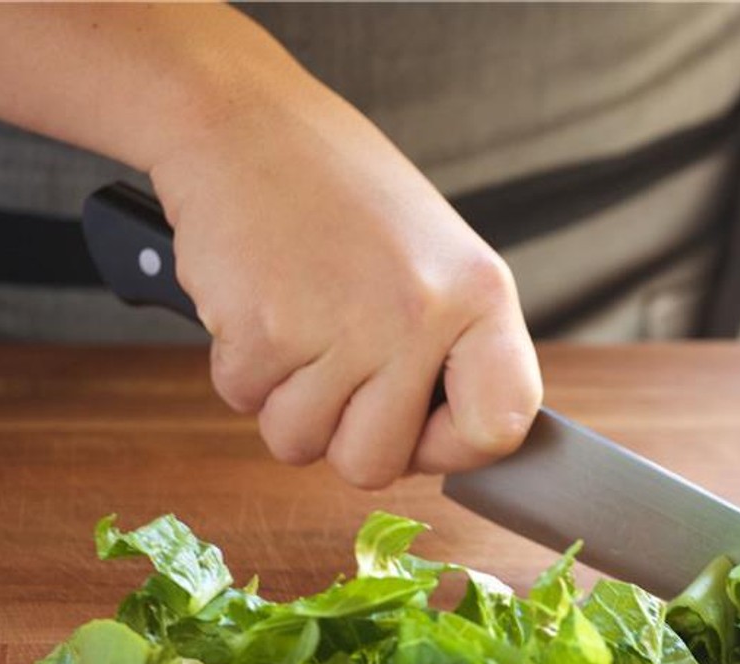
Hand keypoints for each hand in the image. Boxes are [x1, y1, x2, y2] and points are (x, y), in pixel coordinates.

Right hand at [148, 51, 540, 488]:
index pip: (500, 428)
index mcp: (479, 296)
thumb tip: (452, 443)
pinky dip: (239, 367)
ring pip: (301, 445)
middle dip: (340, 434)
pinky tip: (258, 302)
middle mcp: (420, 316)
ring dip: (283, 400)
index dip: (451, 446)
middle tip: (331, 367)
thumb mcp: (435, 256)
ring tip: (294, 322)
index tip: (420, 425)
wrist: (242, 121)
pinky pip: (244, 404)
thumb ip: (453, 349)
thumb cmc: (336, 190)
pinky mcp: (265, 332)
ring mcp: (343, 328)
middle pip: (377, 466)